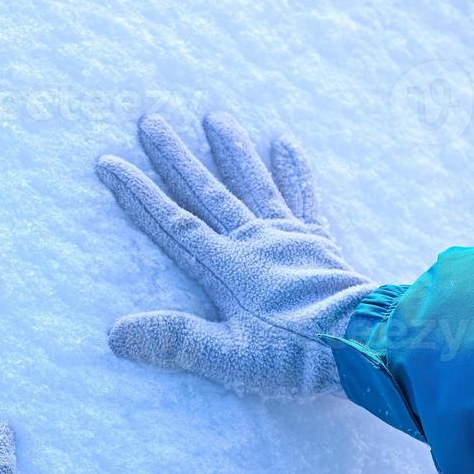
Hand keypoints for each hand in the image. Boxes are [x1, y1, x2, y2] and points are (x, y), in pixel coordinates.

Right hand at [96, 113, 375, 396]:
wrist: (364, 344)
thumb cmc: (295, 356)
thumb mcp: (228, 358)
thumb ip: (175, 340)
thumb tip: (115, 333)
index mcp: (225, 268)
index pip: (172, 223)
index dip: (138, 193)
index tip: (110, 163)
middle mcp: (252, 241)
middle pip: (206, 192)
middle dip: (175, 157)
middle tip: (151, 120)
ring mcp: (287, 236)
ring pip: (252, 183)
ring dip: (232, 150)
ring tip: (215, 115)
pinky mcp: (317, 241)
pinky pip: (303, 197)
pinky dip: (293, 169)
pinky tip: (284, 142)